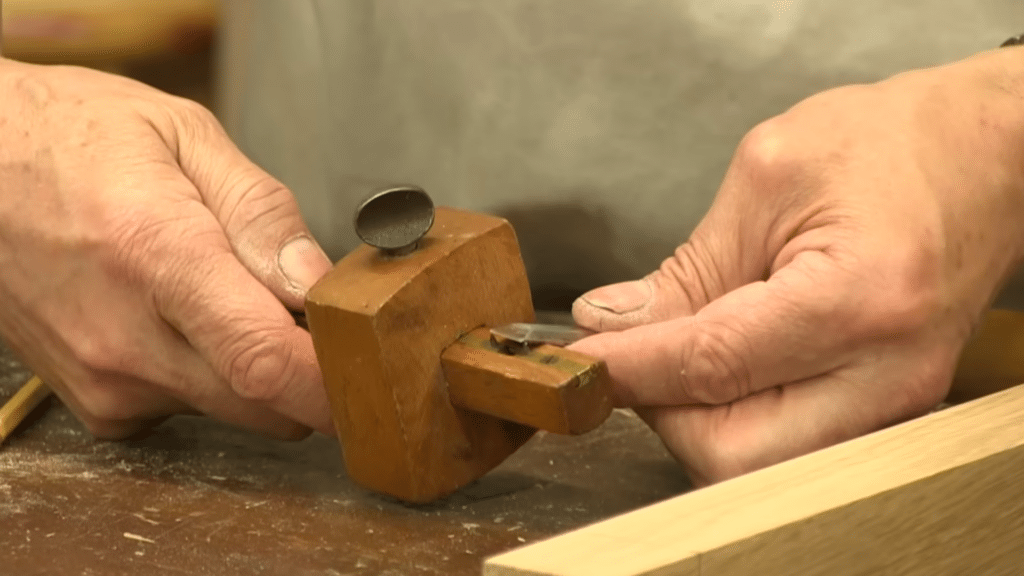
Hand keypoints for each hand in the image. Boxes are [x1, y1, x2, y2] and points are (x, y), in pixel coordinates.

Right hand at [0, 59, 333, 438]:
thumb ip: (262, 215)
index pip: (268, 362)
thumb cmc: (69, 138)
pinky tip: (183, 319)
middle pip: (267, 406)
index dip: (338, 384)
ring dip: (261, 370)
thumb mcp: (182, 136)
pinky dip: (211, 375)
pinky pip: (189, 409)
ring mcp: (104, 380)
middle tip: (311, 313)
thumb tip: (317, 283)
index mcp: (157, 255)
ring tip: (230, 295)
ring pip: (235, 410)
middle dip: (313, 372)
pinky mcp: (95, 402)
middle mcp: (126, 337)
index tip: (375, 369)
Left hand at [570, 48, 1023, 484]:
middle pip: (731, 451)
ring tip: (680, 350)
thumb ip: (685, 268)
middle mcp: (886, 374)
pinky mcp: (889, 411)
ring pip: (757, 466)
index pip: (709, 365)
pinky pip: (788, 447)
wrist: (987, 157)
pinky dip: (736, 416)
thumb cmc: (891, 146)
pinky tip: (723, 364)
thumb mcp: (767, 179)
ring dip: (696, 417)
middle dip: (662, 410)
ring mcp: (895, 405)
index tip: (573, 361)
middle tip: (633, 354)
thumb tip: (610, 324)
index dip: (627, 368)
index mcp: (855, 300)